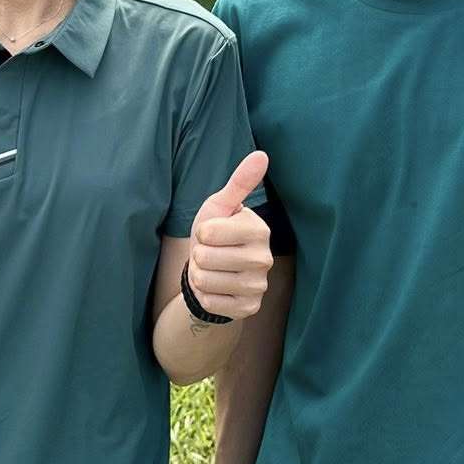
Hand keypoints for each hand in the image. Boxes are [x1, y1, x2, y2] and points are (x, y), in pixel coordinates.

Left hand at [188, 151, 270, 320]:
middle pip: (204, 257)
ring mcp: (259, 286)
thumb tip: (261, 154)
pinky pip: (209, 301)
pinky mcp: (249, 308)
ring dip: (200, 275)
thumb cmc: (217, 234)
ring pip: (204, 280)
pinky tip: (217, 288)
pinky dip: (204, 295)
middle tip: (211, 254)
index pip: (208, 232)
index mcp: (258, 229)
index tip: (212, 233)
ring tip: (212, 269)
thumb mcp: (221, 206)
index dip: (201, 232)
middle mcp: (264, 259)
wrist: (216, 272)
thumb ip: (240, 182)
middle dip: (199, 255)